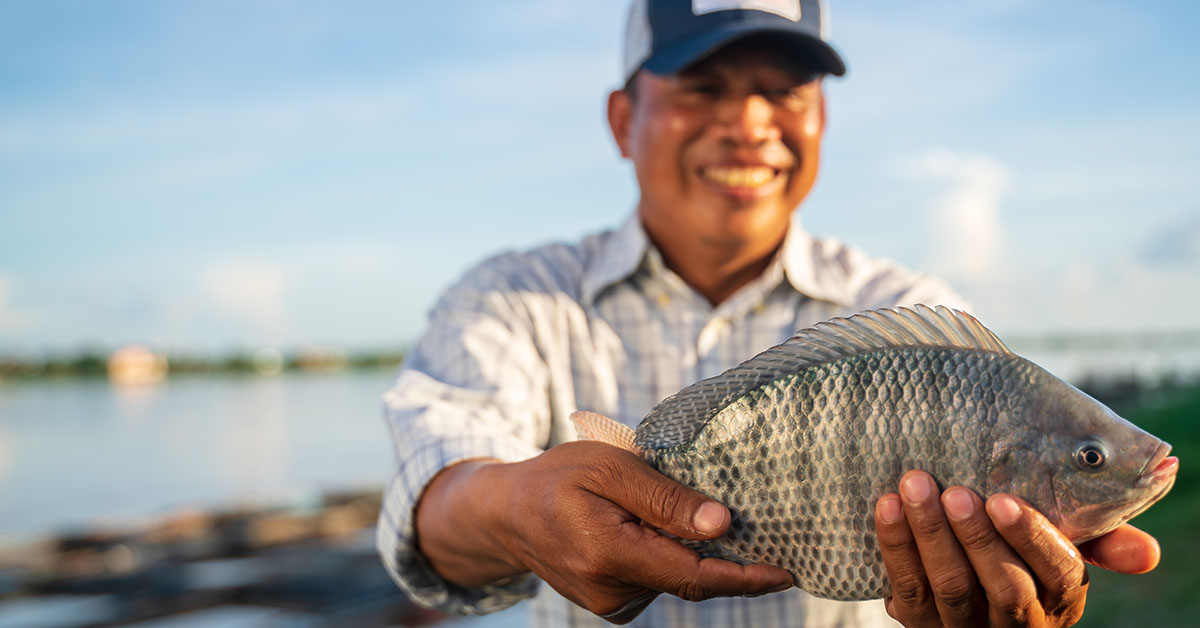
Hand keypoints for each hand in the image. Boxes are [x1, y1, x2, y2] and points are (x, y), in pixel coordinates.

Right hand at [416, 441, 791, 622]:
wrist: (506, 514)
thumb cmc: (557, 479)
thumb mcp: (610, 468)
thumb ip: (665, 499)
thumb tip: (722, 524)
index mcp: (610, 555)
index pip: (695, 577)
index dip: (746, 577)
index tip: (788, 572)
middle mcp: (612, 592)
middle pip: (690, 578)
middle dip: (727, 557)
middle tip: (760, 522)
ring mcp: (611, 604)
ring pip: (675, 579)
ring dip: (692, 551)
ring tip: (675, 509)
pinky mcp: (612, 605)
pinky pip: (657, 581)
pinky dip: (670, 557)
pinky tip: (656, 529)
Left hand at [874, 470, 1160, 626]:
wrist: (962, 581)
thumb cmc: (1020, 548)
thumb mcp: (1060, 548)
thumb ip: (1099, 541)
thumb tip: (1148, 554)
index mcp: (1060, 597)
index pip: (1058, 573)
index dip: (1031, 538)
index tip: (1002, 499)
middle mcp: (1018, 622)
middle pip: (1003, 587)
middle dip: (976, 538)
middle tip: (953, 490)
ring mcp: (966, 627)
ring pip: (950, 588)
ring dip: (928, 535)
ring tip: (913, 486)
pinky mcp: (919, 623)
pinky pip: (906, 588)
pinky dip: (895, 545)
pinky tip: (887, 505)